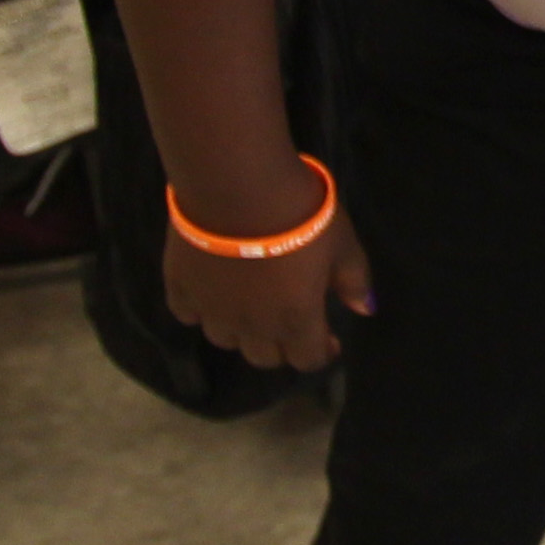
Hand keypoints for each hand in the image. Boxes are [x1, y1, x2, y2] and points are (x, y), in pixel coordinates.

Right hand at [161, 191, 370, 371]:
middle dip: (281, 345)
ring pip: (224, 339)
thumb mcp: (342, 244)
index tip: (328, 338)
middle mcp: (251, 326)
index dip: (321, 351)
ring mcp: (211, 309)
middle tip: (289, 320)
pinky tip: (209, 294)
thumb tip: (364, 309)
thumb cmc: (301, 215)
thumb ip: (354, 281)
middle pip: (264, 358)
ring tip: (248, 307)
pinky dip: (199, 310)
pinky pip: (185, 313)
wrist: (239, 185)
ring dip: (240, 331)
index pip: (308, 359)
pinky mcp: (179, 286)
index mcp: (295, 320)